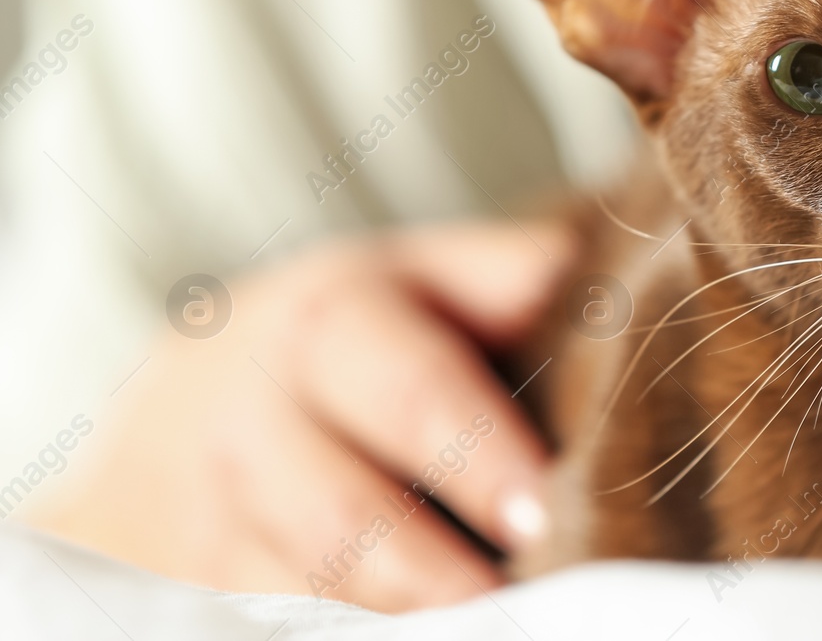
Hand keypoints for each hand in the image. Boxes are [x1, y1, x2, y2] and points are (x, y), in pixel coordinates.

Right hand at [27, 221, 571, 610]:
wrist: (191, 397)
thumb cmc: (356, 335)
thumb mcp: (422, 277)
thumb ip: (503, 272)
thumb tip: (582, 279)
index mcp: (325, 324)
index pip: (407, 387)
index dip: (476, 451)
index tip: (542, 511)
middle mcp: (250, 418)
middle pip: (334, 514)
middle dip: (426, 572)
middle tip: (508, 607)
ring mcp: (201, 517)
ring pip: (283, 591)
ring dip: (378, 624)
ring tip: (472, 632)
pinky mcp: (182, 586)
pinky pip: (249, 623)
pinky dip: (327, 636)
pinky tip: (395, 639)